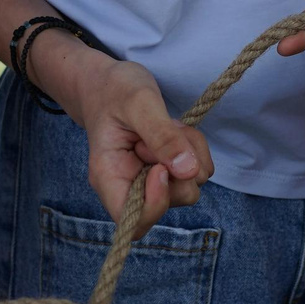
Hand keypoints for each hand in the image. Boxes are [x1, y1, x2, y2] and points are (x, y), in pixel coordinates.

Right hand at [64, 53, 210, 238]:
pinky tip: (176, 129)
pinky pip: (197, 170)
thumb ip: (162, 135)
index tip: (163, 168)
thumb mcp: (138, 102)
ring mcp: (150, 180)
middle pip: (170, 203)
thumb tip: (188, 171)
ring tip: (170, 125)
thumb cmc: (114, 90)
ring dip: (191, 153)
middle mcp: (128, 185)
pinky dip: (195, 148)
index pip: (133, 220)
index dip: (157, 203)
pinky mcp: (168, 171)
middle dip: (180, 168)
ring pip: (189, 185)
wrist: (108, 83)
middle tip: (166, 131)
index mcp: (108, 176)